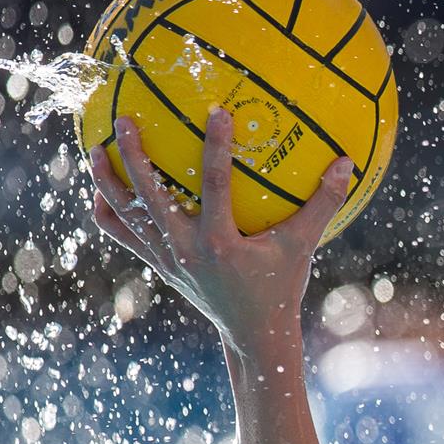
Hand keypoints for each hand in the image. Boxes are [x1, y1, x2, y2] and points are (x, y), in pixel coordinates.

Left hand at [90, 109, 352, 357]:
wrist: (253, 333)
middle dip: (134, 156)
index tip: (216, 110)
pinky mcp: (158, 264)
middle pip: (149, 196)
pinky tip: (100, 189)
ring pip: (125, 214)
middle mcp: (186, 249)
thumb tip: (347, 162)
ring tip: (95, 148)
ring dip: (107, 181)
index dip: (216, 146)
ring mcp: (166, 258)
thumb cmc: (280, 286)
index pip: (214, 184)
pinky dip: (108, 212)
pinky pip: (122, 235)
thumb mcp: (303, 245)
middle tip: (125, 120)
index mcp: (220, 243)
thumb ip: (324, 203)